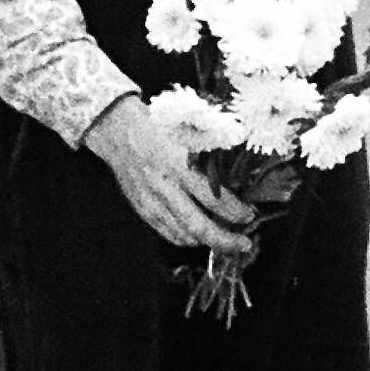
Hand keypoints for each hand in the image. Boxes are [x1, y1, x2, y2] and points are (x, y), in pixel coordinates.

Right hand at [82, 96, 255, 255]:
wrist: (118, 130)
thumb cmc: (157, 126)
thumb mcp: (189, 130)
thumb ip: (214, 150)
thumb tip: (241, 169)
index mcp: (179, 166)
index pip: (214, 199)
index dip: (236, 212)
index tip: (250, 214)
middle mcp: (165, 188)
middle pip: (199, 227)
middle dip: (225, 240)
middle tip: (244, 244)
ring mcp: (151, 202)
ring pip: (184, 235)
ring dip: (207, 241)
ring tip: (225, 239)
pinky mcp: (142, 208)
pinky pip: (167, 233)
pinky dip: (186, 239)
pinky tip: (198, 236)